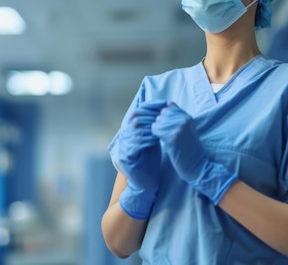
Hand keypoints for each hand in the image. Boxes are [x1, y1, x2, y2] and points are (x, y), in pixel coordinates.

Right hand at [117, 100, 166, 218]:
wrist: (145, 184)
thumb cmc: (150, 162)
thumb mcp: (152, 140)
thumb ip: (152, 127)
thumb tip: (163, 109)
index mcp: (129, 133)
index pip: (137, 112)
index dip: (150, 106)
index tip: (164, 103)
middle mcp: (124, 138)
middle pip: (135, 119)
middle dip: (151, 114)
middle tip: (165, 112)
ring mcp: (123, 149)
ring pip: (135, 131)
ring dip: (150, 126)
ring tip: (163, 124)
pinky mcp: (126, 159)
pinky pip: (135, 145)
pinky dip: (146, 140)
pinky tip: (157, 138)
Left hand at [151, 102, 236, 204]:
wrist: (197, 165)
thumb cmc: (188, 149)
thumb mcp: (186, 130)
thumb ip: (177, 118)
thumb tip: (167, 105)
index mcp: (187, 117)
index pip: (169, 107)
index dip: (163, 115)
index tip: (163, 125)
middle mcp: (184, 120)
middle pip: (162, 113)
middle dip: (159, 122)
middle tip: (161, 133)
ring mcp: (179, 128)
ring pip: (158, 121)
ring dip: (156, 129)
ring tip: (161, 137)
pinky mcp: (173, 137)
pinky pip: (156, 130)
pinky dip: (155, 135)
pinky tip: (159, 141)